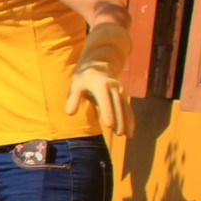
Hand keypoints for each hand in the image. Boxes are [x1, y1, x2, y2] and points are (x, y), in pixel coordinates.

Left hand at [65, 20, 133, 135]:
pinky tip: (131, 130)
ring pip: (125, 107)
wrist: (98, 65)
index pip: (104, 100)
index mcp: (100, 85)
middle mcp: (112, 87)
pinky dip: (130, 118)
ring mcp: (119, 90)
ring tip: (128, 135)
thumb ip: (72, 98)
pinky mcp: (122, 95)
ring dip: (127, 121)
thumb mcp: (75, 85)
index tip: (109, 125)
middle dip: (119, 119)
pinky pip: (128, 107)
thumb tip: (69, 113)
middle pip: (117, 105)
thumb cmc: (83, 78)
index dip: (107, 112)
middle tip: (118, 133)